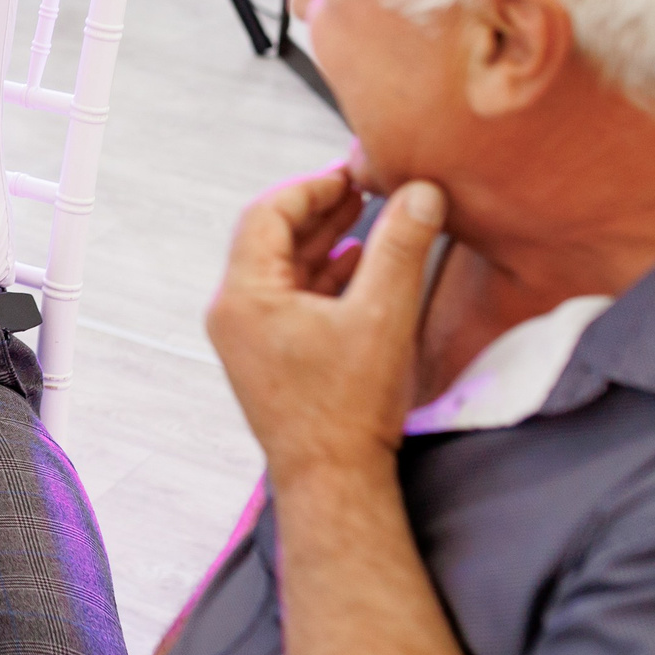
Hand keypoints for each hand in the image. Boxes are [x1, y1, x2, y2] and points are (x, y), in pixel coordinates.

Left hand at [206, 167, 448, 486]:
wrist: (334, 481)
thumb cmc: (351, 407)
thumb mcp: (383, 317)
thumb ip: (401, 248)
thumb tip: (421, 192)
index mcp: (244, 296)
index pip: (267, 213)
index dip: (312, 187)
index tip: (352, 174)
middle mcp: (233, 312)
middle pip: (270, 237)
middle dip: (319, 210)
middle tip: (362, 186)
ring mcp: (245, 336)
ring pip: (281, 268)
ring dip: (322, 241)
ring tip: (368, 216)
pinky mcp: (265, 355)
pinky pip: (288, 298)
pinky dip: (321, 276)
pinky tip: (358, 266)